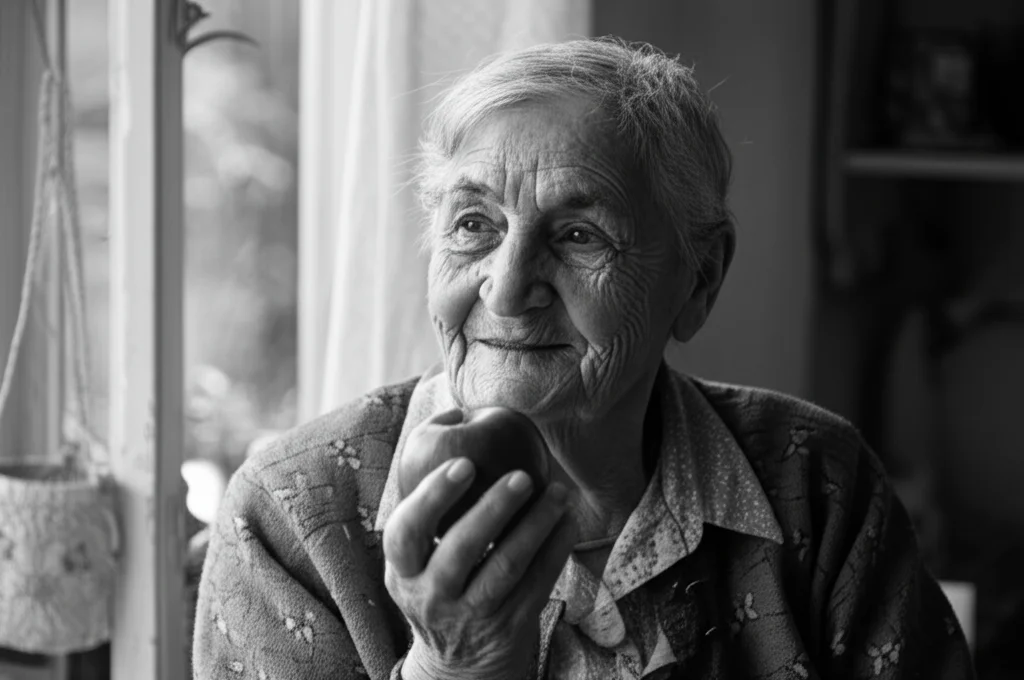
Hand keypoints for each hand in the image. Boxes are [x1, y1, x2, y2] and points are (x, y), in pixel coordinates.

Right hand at [384, 456, 574, 679]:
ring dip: (536, 525)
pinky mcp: (510, 627)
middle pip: (460, 550)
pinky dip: (556, 549)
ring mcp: (472, 615)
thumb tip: (452, 414)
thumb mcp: (417, 556)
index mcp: (402, 569)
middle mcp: (431, 595)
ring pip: (506, 568)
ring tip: (558, 492)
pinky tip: (568, 520)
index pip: (406, 532)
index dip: (433, 497)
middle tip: (521, 475)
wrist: (459, 667)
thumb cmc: (440, 582)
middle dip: (493, 509)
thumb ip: (429, 497)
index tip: (463, 464)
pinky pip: (537, 584)